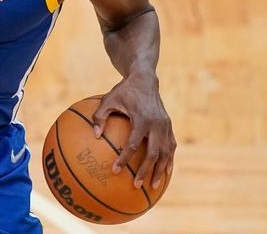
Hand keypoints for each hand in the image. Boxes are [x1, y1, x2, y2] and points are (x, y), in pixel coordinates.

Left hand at [92, 72, 175, 189]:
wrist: (145, 79)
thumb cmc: (123, 91)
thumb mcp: (108, 100)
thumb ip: (100, 116)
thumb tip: (94, 135)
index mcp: (142, 118)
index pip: (133, 144)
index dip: (124, 158)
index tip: (115, 170)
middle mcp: (157, 124)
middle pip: (153, 153)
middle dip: (145, 171)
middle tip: (136, 185)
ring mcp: (165, 126)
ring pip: (166, 153)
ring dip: (160, 170)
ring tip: (153, 186)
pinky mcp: (169, 127)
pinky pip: (171, 147)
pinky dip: (169, 160)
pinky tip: (165, 172)